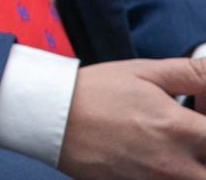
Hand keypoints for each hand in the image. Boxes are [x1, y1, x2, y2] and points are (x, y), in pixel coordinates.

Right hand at [59, 58, 205, 179]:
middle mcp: (174, 163)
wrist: (49, 117)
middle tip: (191, 135)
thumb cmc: (94, 92)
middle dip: (204, 151)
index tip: (200, 114)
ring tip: (174, 148)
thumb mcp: (144, 72)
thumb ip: (191, 73)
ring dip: (191, 166)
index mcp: (179, 129)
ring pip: (192, 179)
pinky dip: (167, 174)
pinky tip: (152, 157)